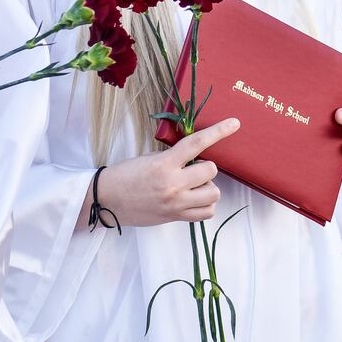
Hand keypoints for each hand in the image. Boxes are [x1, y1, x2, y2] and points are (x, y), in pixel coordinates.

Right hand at [90, 118, 238, 227]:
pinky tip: (194, 199)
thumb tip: (195, 156)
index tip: (234, 124)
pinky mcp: (176, 217)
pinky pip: (207, 212)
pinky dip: (205, 204)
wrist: (107, 199)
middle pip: (210, 171)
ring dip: (207, 187)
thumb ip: (173, 157)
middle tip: (191, 169)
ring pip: (214, 193)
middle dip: (205, 168)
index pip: (196, 144)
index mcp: (164, 164)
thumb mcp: (149, 159)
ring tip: (193, 186)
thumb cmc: (126, 175)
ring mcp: (176, 203)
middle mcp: (172, 184)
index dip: (218, 132)